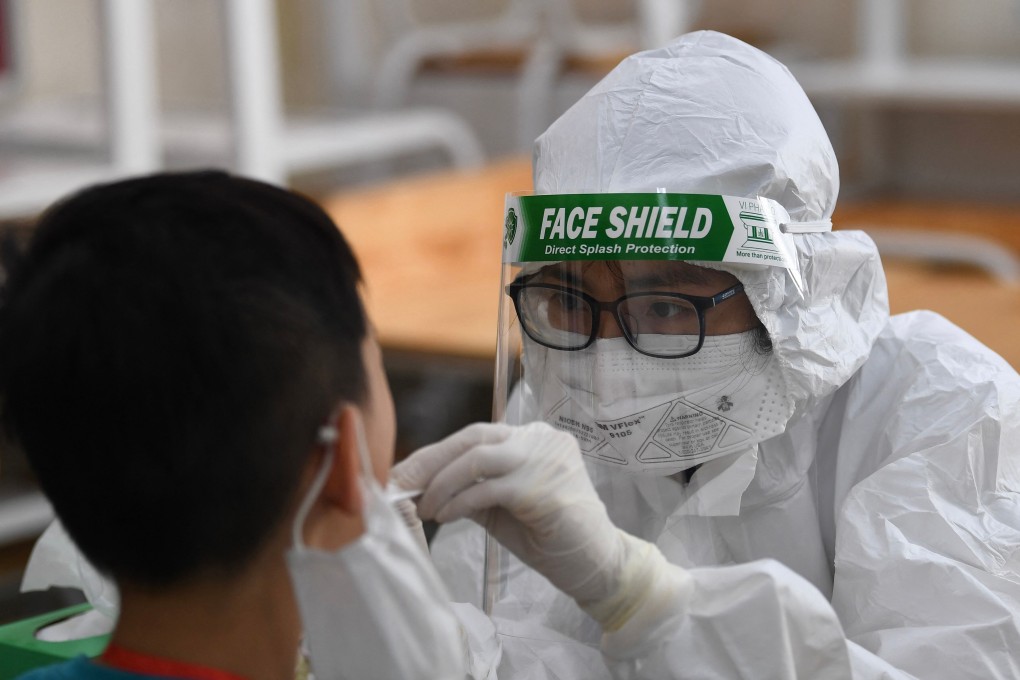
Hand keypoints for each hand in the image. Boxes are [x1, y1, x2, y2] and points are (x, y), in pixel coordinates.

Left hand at [392, 422, 677, 629]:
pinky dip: (459, 503)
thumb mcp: (503, 505)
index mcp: (533, 437)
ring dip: (441, 484)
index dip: (436, 454)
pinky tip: (444, 518)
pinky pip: (487, 489)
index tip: (405, 475)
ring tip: (424, 509)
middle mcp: (541, 439)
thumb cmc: (550, 536)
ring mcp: (544, 459)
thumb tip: (421, 486)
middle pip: (472, 438)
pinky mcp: (543, 487)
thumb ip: (472, 488)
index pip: (476, 436)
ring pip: (476, 458)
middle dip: (429, 462)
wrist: (596, 565)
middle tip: (399, 485)